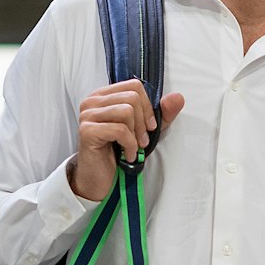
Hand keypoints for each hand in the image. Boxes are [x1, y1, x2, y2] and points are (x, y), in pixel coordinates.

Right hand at [66, 80, 186, 200]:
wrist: (101, 178)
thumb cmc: (119, 151)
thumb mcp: (146, 129)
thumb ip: (162, 113)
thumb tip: (177, 97)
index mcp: (104, 95)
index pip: (134, 85)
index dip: (147, 106)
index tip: (149, 126)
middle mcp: (92, 101)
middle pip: (132, 97)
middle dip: (142, 122)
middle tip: (142, 141)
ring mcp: (87, 115)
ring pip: (126, 111)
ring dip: (136, 134)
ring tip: (134, 148)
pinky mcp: (87, 131)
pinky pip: (119, 130)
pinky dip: (129, 145)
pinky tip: (127, 155)